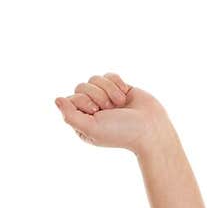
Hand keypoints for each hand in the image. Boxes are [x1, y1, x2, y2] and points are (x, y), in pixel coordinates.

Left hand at [54, 73, 171, 154]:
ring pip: (95, 78)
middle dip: (97, 94)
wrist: (150, 127)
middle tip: (108, 109)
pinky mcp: (118, 88)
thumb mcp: (91, 128)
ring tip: (119, 104)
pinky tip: (125, 94)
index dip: (83, 100)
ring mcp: (104, 98)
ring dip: (108, 89)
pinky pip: (109, 75)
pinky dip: (117, 83)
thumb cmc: (120, 132)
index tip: (96, 111)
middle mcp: (91, 110)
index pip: (70, 99)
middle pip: (81, 86)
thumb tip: (56, 99)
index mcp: (82, 122)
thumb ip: (71, 116)